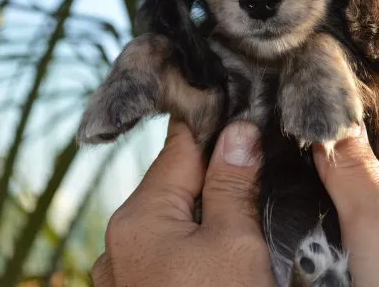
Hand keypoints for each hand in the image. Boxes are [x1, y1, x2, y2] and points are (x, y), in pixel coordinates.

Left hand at [92, 119, 274, 286]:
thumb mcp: (237, 245)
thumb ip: (233, 185)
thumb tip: (238, 132)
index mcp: (137, 218)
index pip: (179, 148)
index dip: (215, 125)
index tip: (244, 108)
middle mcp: (118, 243)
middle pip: (175, 186)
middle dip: (215, 176)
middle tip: (260, 166)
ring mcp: (123, 274)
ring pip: (172, 223)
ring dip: (207, 214)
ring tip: (248, 212)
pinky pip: (167, 254)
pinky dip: (194, 247)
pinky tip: (224, 255)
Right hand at [313, 85, 378, 286]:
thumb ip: (354, 170)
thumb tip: (330, 115)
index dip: (365, 92)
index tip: (339, 62)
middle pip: (375, 156)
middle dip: (341, 133)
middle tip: (303, 108)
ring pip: (364, 193)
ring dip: (335, 176)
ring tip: (302, 154)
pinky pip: (358, 227)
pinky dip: (336, 214)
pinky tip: (317, 212)